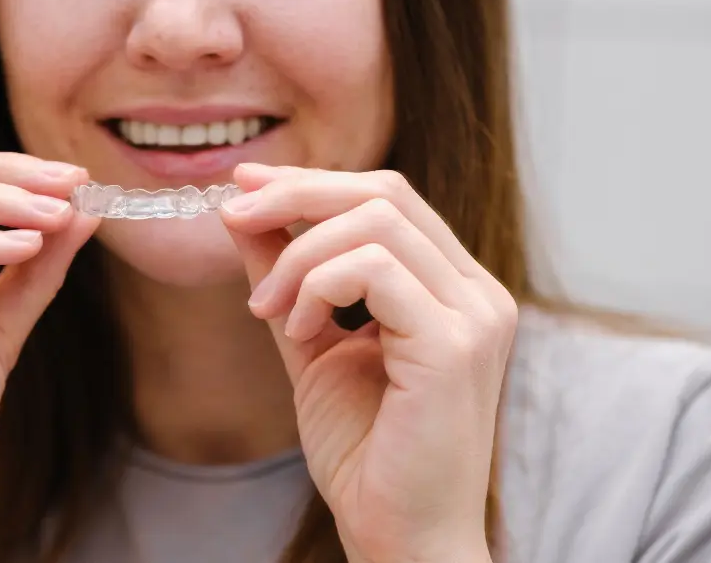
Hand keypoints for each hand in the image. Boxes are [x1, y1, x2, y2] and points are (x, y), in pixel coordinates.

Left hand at [220, 164, 514, 562]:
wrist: (396, 534)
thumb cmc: (365, 452)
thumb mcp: (311, 342)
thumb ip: (288, 276)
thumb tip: (246, 211)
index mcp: (452, 287)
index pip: (388, 198)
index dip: (312, 182)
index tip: (244, 188)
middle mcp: (477, 292)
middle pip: (385, 192)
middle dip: (296, 194)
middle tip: (233, 216)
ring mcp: (475, 314)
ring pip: (377, 221)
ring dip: (298, 254)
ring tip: (268, 308)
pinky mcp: (455, 344)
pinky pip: (375, 269)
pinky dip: (318, 285)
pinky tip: (297, 328)